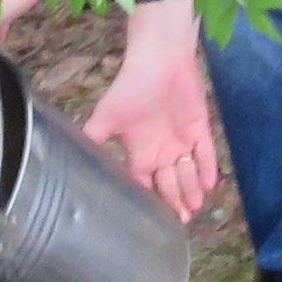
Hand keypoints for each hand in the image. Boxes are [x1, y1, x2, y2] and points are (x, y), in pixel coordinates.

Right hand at [85, 1, 222, 218]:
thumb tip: (71, 160)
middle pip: (169, 182)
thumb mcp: (105, 116)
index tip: (150, 220)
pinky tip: (210, 183)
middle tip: (181, 221)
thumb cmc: (130, 87)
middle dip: (174, 201)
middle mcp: (161, 149)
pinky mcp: (199, 127)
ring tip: (194, 208)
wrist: (158, 59)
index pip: (143, 182)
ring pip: (188, 172)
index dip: (147, 199)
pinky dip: (208, 167)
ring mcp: (181, 139)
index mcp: (139, 150)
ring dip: (191, 189)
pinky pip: (206, 152)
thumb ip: (93, 138)